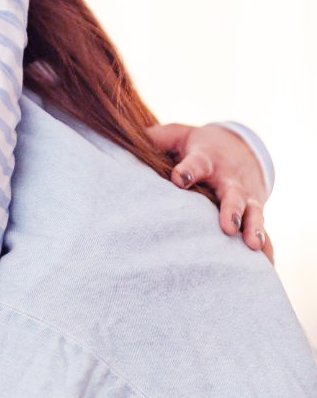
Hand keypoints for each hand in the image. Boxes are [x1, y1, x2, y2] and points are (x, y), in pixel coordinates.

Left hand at [147, 122, 272, 259]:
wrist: (239, 147)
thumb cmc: (196, 146)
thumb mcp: (177, 135)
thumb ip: (156, 139)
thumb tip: (132, 140)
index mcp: (206, 158)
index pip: (197, 163)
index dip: (187, 170)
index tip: (178, 180)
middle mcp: (228, 178)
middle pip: (232, 194)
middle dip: (231, 209)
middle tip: (228, 226)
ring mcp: (245, 196)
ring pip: (252, 212)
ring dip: (252, 229)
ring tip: (251, 246)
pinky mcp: (253, 211)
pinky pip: (261, 228)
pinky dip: (265, 244)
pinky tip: (264, 262)